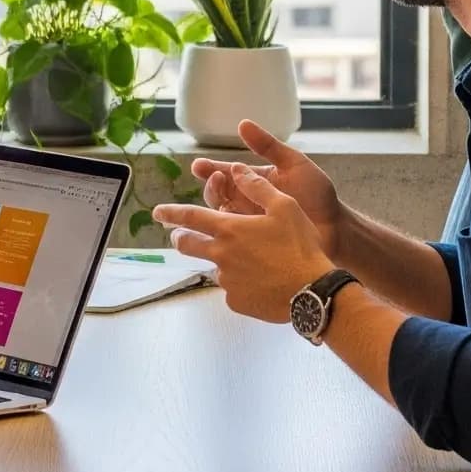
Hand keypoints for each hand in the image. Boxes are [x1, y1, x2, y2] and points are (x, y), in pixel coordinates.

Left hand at [152, 166, 335, 324]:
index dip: (171, 212)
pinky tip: (262, 281)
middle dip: (180, 238)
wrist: (312, 291)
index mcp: (230, 228)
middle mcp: (221, 254)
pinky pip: (232, 290)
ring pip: (215, 267)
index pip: (190, 217)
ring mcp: (227, 281)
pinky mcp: (236, 301)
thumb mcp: (284, 206)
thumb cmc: (300, 246)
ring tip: (251, 262)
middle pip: (187, 245)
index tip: (158, 212)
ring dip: (223, 262)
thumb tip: (237, 170)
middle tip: (181, 236)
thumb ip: (257, 187)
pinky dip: (241, 283)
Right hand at [187, 119, 344, 257]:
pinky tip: (220, 231)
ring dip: (215, 207)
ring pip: (220, 216)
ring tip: (221, 200)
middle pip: (217, 194)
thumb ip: (269, 146)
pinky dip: (222, 234)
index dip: (209, 169)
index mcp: (254, 181)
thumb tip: (242, 123)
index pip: (225, 173)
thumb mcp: (294, 164)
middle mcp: (247, 202)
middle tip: (215, 178)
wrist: (336, 228)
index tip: (198, 165)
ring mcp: (249, 224)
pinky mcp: (253, 245)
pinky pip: (232, 239)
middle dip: (211, 186)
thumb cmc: (317, 194)